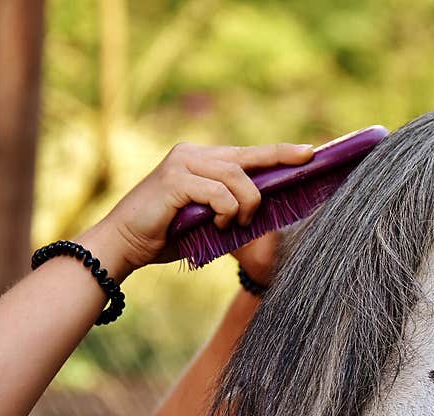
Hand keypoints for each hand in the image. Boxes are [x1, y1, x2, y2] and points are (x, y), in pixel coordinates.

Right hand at [77, 142, 313, 281]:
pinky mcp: (175, 180)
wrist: (124, 245)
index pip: (246, 153)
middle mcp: (192, 154)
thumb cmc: (167, 236)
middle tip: (307, 159)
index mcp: (200, 160)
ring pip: (236, 177)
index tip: (308, 152)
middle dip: (279, 160)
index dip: (278, 152)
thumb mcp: (209, 221)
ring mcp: (182, 164)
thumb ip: (233, 210)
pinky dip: (225, 212)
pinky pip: (219, 194)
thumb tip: (269, 211)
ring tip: (234, 224)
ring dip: (245, 205)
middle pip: (246, 157)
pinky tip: (217, 224)